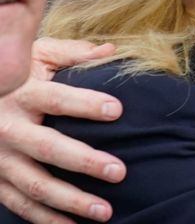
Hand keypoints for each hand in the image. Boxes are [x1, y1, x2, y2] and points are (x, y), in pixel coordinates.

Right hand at [0, 39, 124, 223]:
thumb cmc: (16, 76)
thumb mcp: (38, 58)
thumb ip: (71, 55)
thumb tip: (110, 51)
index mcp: (21, 94)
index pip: (56, 99)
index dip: (85, 104)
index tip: (117, 110)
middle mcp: (8, 128)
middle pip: (47, 147)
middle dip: (84, 162)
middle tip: (119, 172)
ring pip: (35, 184)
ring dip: (70, 200)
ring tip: (105, 211)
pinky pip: (19, 204)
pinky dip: (46, 219)